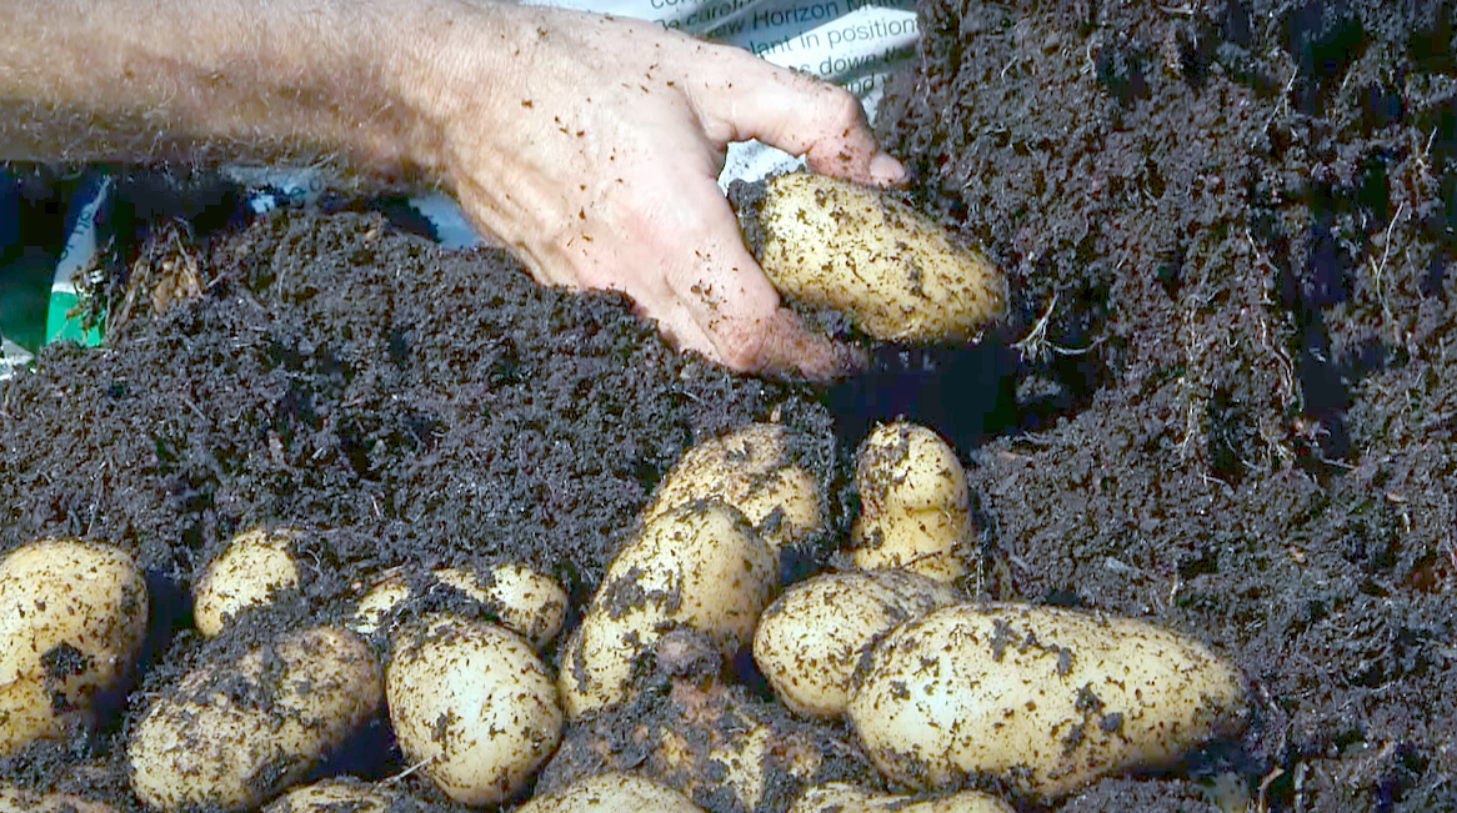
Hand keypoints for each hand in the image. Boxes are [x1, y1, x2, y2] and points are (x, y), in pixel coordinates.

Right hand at [412, 6, 905, 379]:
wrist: (455, 85)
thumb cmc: (584, 70)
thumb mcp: (716, 74)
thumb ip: (815, 121)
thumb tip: (885, 177)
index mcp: (669, 224)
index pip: (752, 331)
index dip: (809, 355)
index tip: (850, 353)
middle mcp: (624, 274)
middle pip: (721, 350)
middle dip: (779, 349)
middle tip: (823, 324)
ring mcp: (584, 289)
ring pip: (678, 332)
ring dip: (728, 322)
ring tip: (760, 279)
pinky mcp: (559, 285)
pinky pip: (634, 308)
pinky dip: (676, 296)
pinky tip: (681, 247)